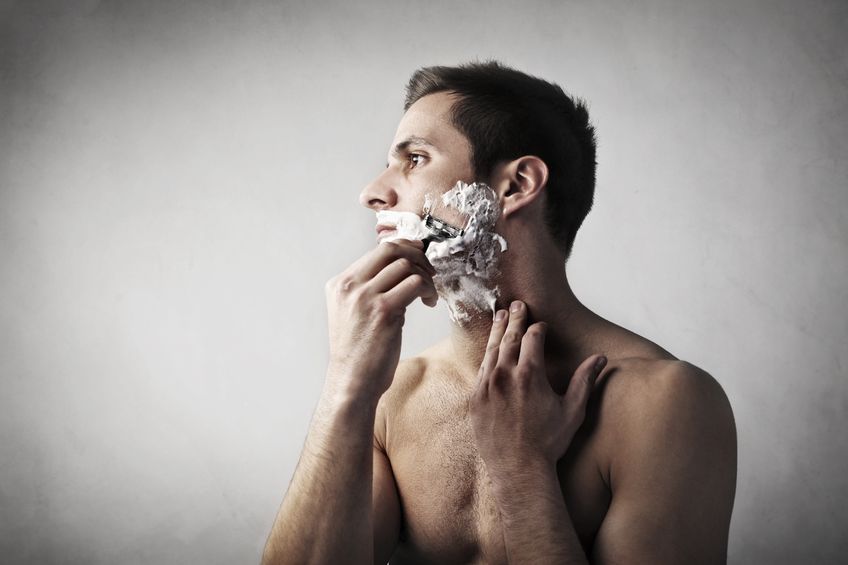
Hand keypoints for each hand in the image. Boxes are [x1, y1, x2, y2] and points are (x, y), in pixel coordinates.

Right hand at [324, 240, 437, 400]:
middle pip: (390, 249)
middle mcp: (350, 286)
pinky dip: (428, 289)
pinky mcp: (384, 311)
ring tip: (429, 294)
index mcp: (340, 284)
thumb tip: (398, 269)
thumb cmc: (357, 353)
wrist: (351, 382)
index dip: (404, 248)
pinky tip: (429, 302)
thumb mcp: (351, 313)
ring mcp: (366, 297)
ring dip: (425, 276)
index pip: (377, 251)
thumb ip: (367, 290)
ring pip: (406, 265)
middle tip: (430, 270)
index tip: (419, 256)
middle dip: (416, 254)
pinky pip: (415, 284)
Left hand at [469, 300, 606, 478]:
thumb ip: (584, 380)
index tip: (541, 325)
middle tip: (517, 304)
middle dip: (515, 319)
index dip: (538, 329)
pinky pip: (480, 370)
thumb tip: (600, 358)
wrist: (518, 469)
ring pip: (492, 350)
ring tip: (500, 316)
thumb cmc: (549, 442)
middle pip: (509, 337)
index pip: (533, 338)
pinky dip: (487, 355)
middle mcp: (504, 375)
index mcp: (530, 374)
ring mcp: (486, 386)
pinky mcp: (475, 398)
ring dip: (498, 331)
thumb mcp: (573, 410)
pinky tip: (491, 350)